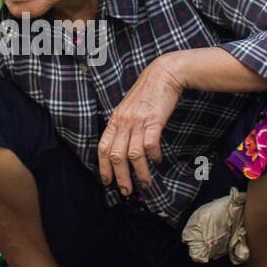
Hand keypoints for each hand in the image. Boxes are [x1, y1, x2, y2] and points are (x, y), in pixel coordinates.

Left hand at [98, 55, 184, 195]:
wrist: (163, 74)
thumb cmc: (147, 93)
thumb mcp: (128, 108)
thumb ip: (123, 125)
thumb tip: (122, 145)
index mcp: (115, 120)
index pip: (103, 147)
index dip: (103, 167)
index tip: (107, 182)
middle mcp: (123, 122)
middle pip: (116, 155)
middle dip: (120, 177)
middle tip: (126, 191)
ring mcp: (137, 121)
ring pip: (133, 154)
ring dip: (139, 172)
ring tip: (146, 183)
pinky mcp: (153, 120)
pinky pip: (150, 144)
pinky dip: (153, 156)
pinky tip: (157, 161)